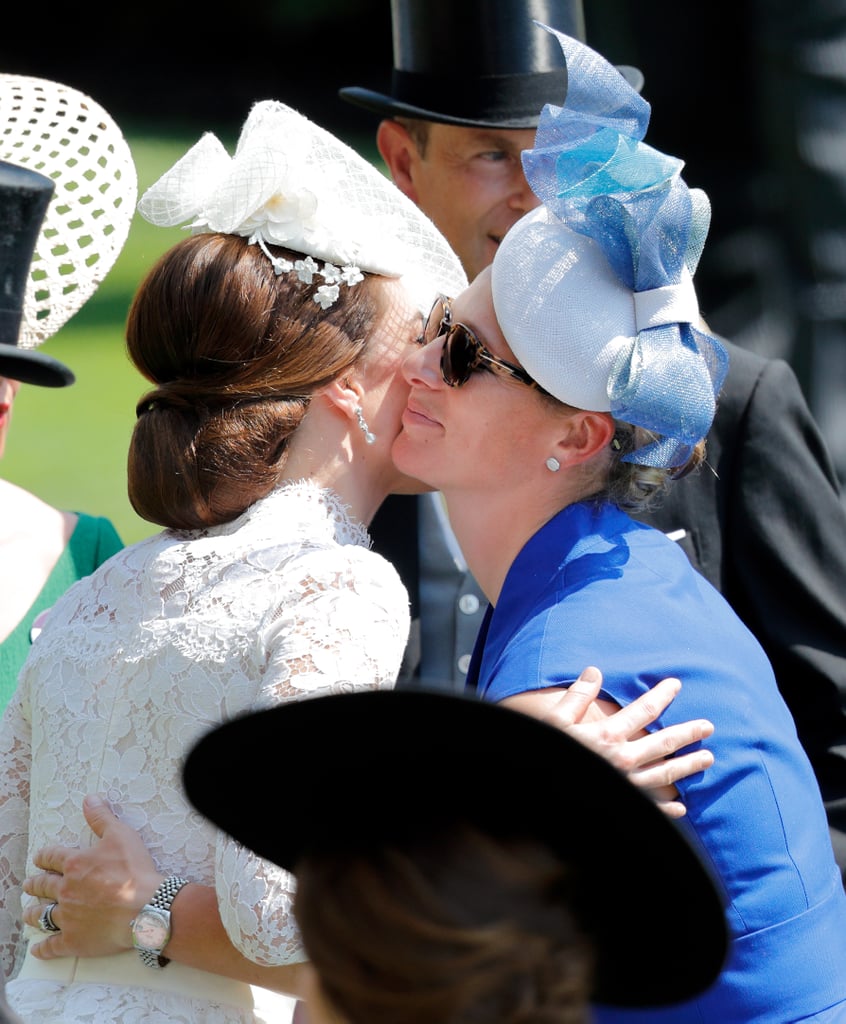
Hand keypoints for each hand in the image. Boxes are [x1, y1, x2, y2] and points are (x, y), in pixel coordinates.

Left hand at [22, 794, 163, 959]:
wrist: (145, 908)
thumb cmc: (135, 870)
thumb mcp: (121, 835)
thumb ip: (102, 817)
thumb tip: (90, 798)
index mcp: (75, 865)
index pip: (52, 857)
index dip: (44, 856)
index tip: (40, 858)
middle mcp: (66, 890)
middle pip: (43, 886)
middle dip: (35, 884)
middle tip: (30, 884)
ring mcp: (68, 917)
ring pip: (42, 915)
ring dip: (34, 913)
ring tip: (29, 912)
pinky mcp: (74, 940)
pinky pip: (52, 946)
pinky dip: (43, 948)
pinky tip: (38, 949)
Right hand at [541, 667, 713, 818]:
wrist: (542, 799)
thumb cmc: (545, 753)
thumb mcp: (554, 720)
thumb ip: (577, 696)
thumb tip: (594, 671)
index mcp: (608, 735)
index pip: (643, 710)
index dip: (662, 695)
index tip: (677, 685)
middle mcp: (624, 759)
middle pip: (664, 742)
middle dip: (688, 733)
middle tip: (709, 726)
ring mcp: (627, 786)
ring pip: (666, 774)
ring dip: (689, 765)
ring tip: (708, 759)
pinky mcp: (623, 807)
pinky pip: (653, 808)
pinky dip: (670, 809)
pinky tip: (683, 807)